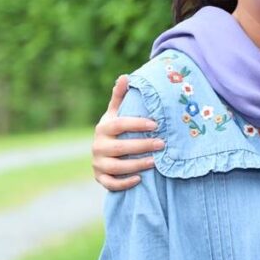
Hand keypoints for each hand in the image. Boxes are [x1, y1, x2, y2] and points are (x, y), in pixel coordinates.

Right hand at [92, 75, 163, 190]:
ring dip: (136, 164)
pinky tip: (139, 179)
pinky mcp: (100, 177)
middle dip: (142, 146)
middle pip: (119, 147)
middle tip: (162, 144)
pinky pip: (110, 183)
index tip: (156, 124)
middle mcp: (98, 145)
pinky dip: (124, 183)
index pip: (119, 124)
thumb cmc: (116, 129)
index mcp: (103, 127)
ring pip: (116, 166)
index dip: (137, 124)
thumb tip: (125, 76)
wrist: (103, 152)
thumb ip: (120, 97)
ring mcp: (98, 162)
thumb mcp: (116, 113)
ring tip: (155, 162)